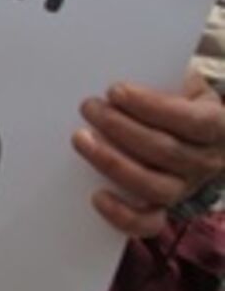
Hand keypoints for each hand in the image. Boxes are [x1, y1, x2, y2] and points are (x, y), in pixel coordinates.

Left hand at [73, 71, 224, 237]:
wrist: (208, 139)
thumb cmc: (184, 104)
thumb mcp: (187, 85)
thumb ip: (165, 78)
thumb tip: (123, 67)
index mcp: (215, 126)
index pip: (190, 120)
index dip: (151, 106)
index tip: (115, 90)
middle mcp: (205, 161)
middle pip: (164, 151)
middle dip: (120, 127)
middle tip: (88, 107)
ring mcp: (185, 188)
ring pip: (153, 186)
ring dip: (112, 162)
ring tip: (80, 139)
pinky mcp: (165, 208)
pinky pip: (148, 223)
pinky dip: (122, 216)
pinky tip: (97, 196)